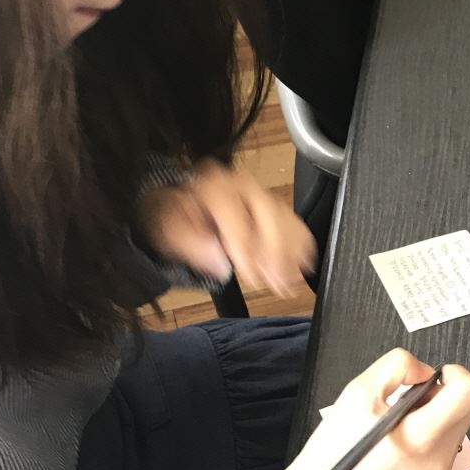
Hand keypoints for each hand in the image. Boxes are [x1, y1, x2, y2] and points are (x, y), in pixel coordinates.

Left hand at [136, 158, 314, 294]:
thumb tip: (219, 262)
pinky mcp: (272, 206)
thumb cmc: (170, 215)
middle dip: (277, 252)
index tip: (252, 275)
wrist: (177, 203)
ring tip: (289, 284)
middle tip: (278, 284)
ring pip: (286, 220)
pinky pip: (294, 222)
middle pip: (270, 214)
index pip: (235, 213)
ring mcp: (259, 194)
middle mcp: (242, 185)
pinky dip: (301, 245)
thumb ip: (189, 243)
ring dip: (292, 254)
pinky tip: (303, 266)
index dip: (245, 246)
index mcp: (214, 184)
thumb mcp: (166, 229)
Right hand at [274, 349, 469, 469]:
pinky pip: (446, 445)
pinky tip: (400, 438)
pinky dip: (431, 432)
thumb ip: (398, 366)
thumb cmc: (333, 450)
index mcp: (419, 437)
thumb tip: (426, 371)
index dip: (456, 373)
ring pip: (459, 426)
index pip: (469, 393)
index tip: (435, 374)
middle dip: (442, 393)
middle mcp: (437, 460)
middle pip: (467, 408)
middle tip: (406, 397)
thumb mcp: (357, 391)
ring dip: (437, 412)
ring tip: (398, 420)